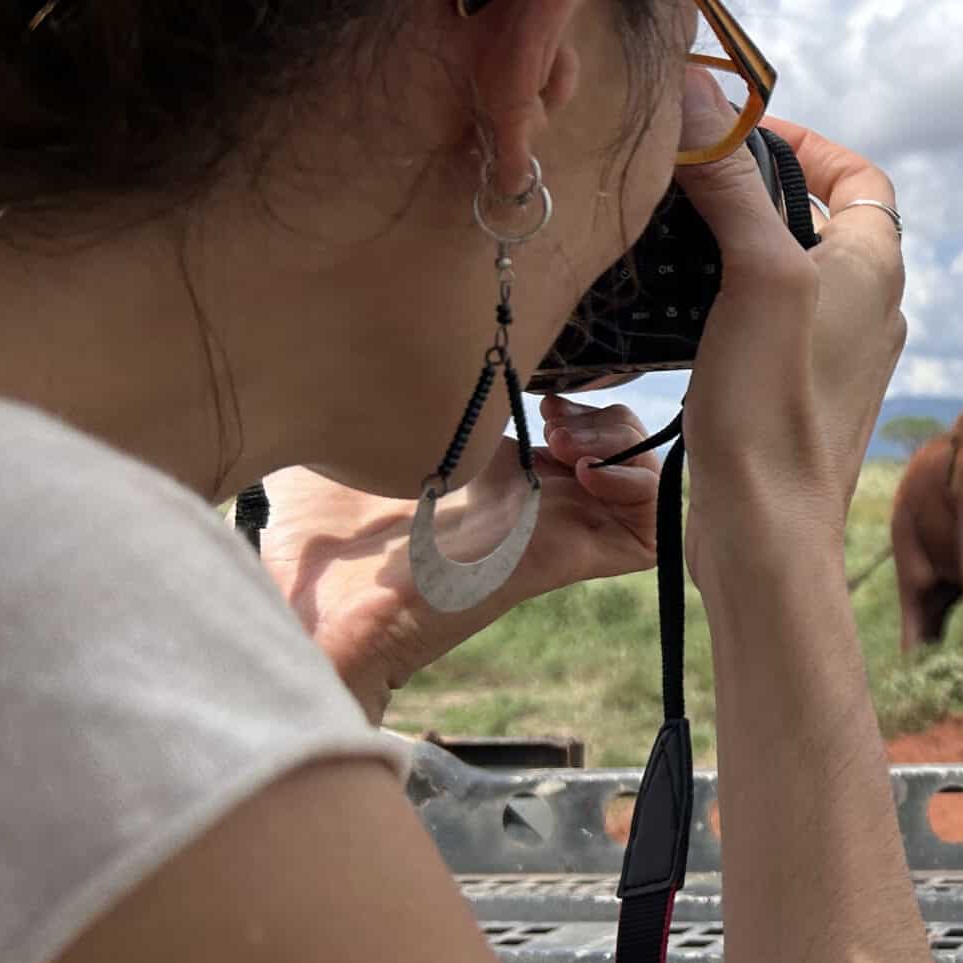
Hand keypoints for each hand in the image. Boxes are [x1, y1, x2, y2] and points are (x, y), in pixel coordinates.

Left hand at [260, 398, 661, 721]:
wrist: (315, 614)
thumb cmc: (314, 540)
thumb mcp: (342, 440)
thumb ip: (360, 399)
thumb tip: (343, 348)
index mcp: (492, 478)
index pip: (575, 436)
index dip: (576, 403)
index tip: (537, 390)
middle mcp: (533, 504)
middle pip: (618, 450)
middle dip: (602, 417)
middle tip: (550, 421)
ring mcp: (553, 532)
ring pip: (642, 483)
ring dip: (623, 448)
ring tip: (566, 447)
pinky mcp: (562, 560)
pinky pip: (648, 532)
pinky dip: (640, 491)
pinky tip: (586, 474)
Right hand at [668, 70, 905, 576]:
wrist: (767, 532)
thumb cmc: (773, 405)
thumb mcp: (756, 275)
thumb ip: (732, 186)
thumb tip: (695, 94)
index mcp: (876, 269)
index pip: (861, 176)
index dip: (807, 144)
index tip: (737, 133)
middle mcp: (869, 307)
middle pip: (820, 218)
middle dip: (758, 188)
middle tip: (687, 177)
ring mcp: (836, 355)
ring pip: (790, 271)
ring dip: (738, 244)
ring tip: (671, 233)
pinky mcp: (798, 394)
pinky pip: (769, 322)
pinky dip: (728, 298)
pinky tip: (676, 308)